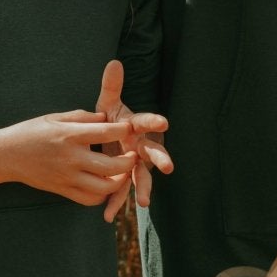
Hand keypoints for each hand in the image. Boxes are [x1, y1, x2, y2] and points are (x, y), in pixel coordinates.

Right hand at [4, 100, 136, 207]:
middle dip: (129, 161)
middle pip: (112, 165)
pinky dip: (102, 195)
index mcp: (70, 135)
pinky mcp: (62, 190)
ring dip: (119, 181)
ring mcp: (67, 176)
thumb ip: (82, 117)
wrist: (7, 155)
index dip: (123, 130)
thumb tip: (105, 117)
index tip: (130, 128)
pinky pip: (89, 199)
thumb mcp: (55, 118)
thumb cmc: (31, 132)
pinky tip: (104, 185)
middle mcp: (71, 157)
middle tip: (133, 155)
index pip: (106, 132)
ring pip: (104, 187)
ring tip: (122, 173)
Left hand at [87, 60, 172, 221]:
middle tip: (168, 166)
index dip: (154, 121)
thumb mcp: (108, 102)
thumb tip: (114, 62)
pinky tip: (107, 215)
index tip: (164, 121)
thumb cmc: (111, 118)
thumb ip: (112, 85)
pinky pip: (120, 191)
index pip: (147, 122)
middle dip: (160, 158)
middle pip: (153, 152)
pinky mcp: (124, 177)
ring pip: (141, 177)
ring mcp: (134, 163)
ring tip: (142, 203)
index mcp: (136, 126)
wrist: (109, 136)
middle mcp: (140, 146)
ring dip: (143, 189)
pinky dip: (114, 202)